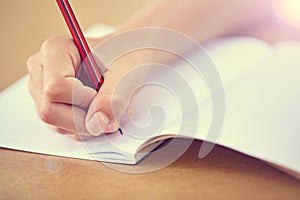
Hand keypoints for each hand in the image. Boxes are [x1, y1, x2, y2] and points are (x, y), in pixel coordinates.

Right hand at [27, 35, 147, 139]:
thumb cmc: (125, 56)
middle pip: (49, 110)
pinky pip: (61, 128)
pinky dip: (84, 128)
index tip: (102, 95)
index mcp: (56, 49)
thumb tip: (97, 123)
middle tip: (110, 113)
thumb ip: (112, 97)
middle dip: (84, 120)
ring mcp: (41, 89)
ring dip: (86, 126)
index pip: (55, 88)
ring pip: (55, 124)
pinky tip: (98, 113)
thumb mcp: (125, 72)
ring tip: (107, 110)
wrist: (126, 58)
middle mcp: (42, 68)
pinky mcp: (49, 105)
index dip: (82, 100)